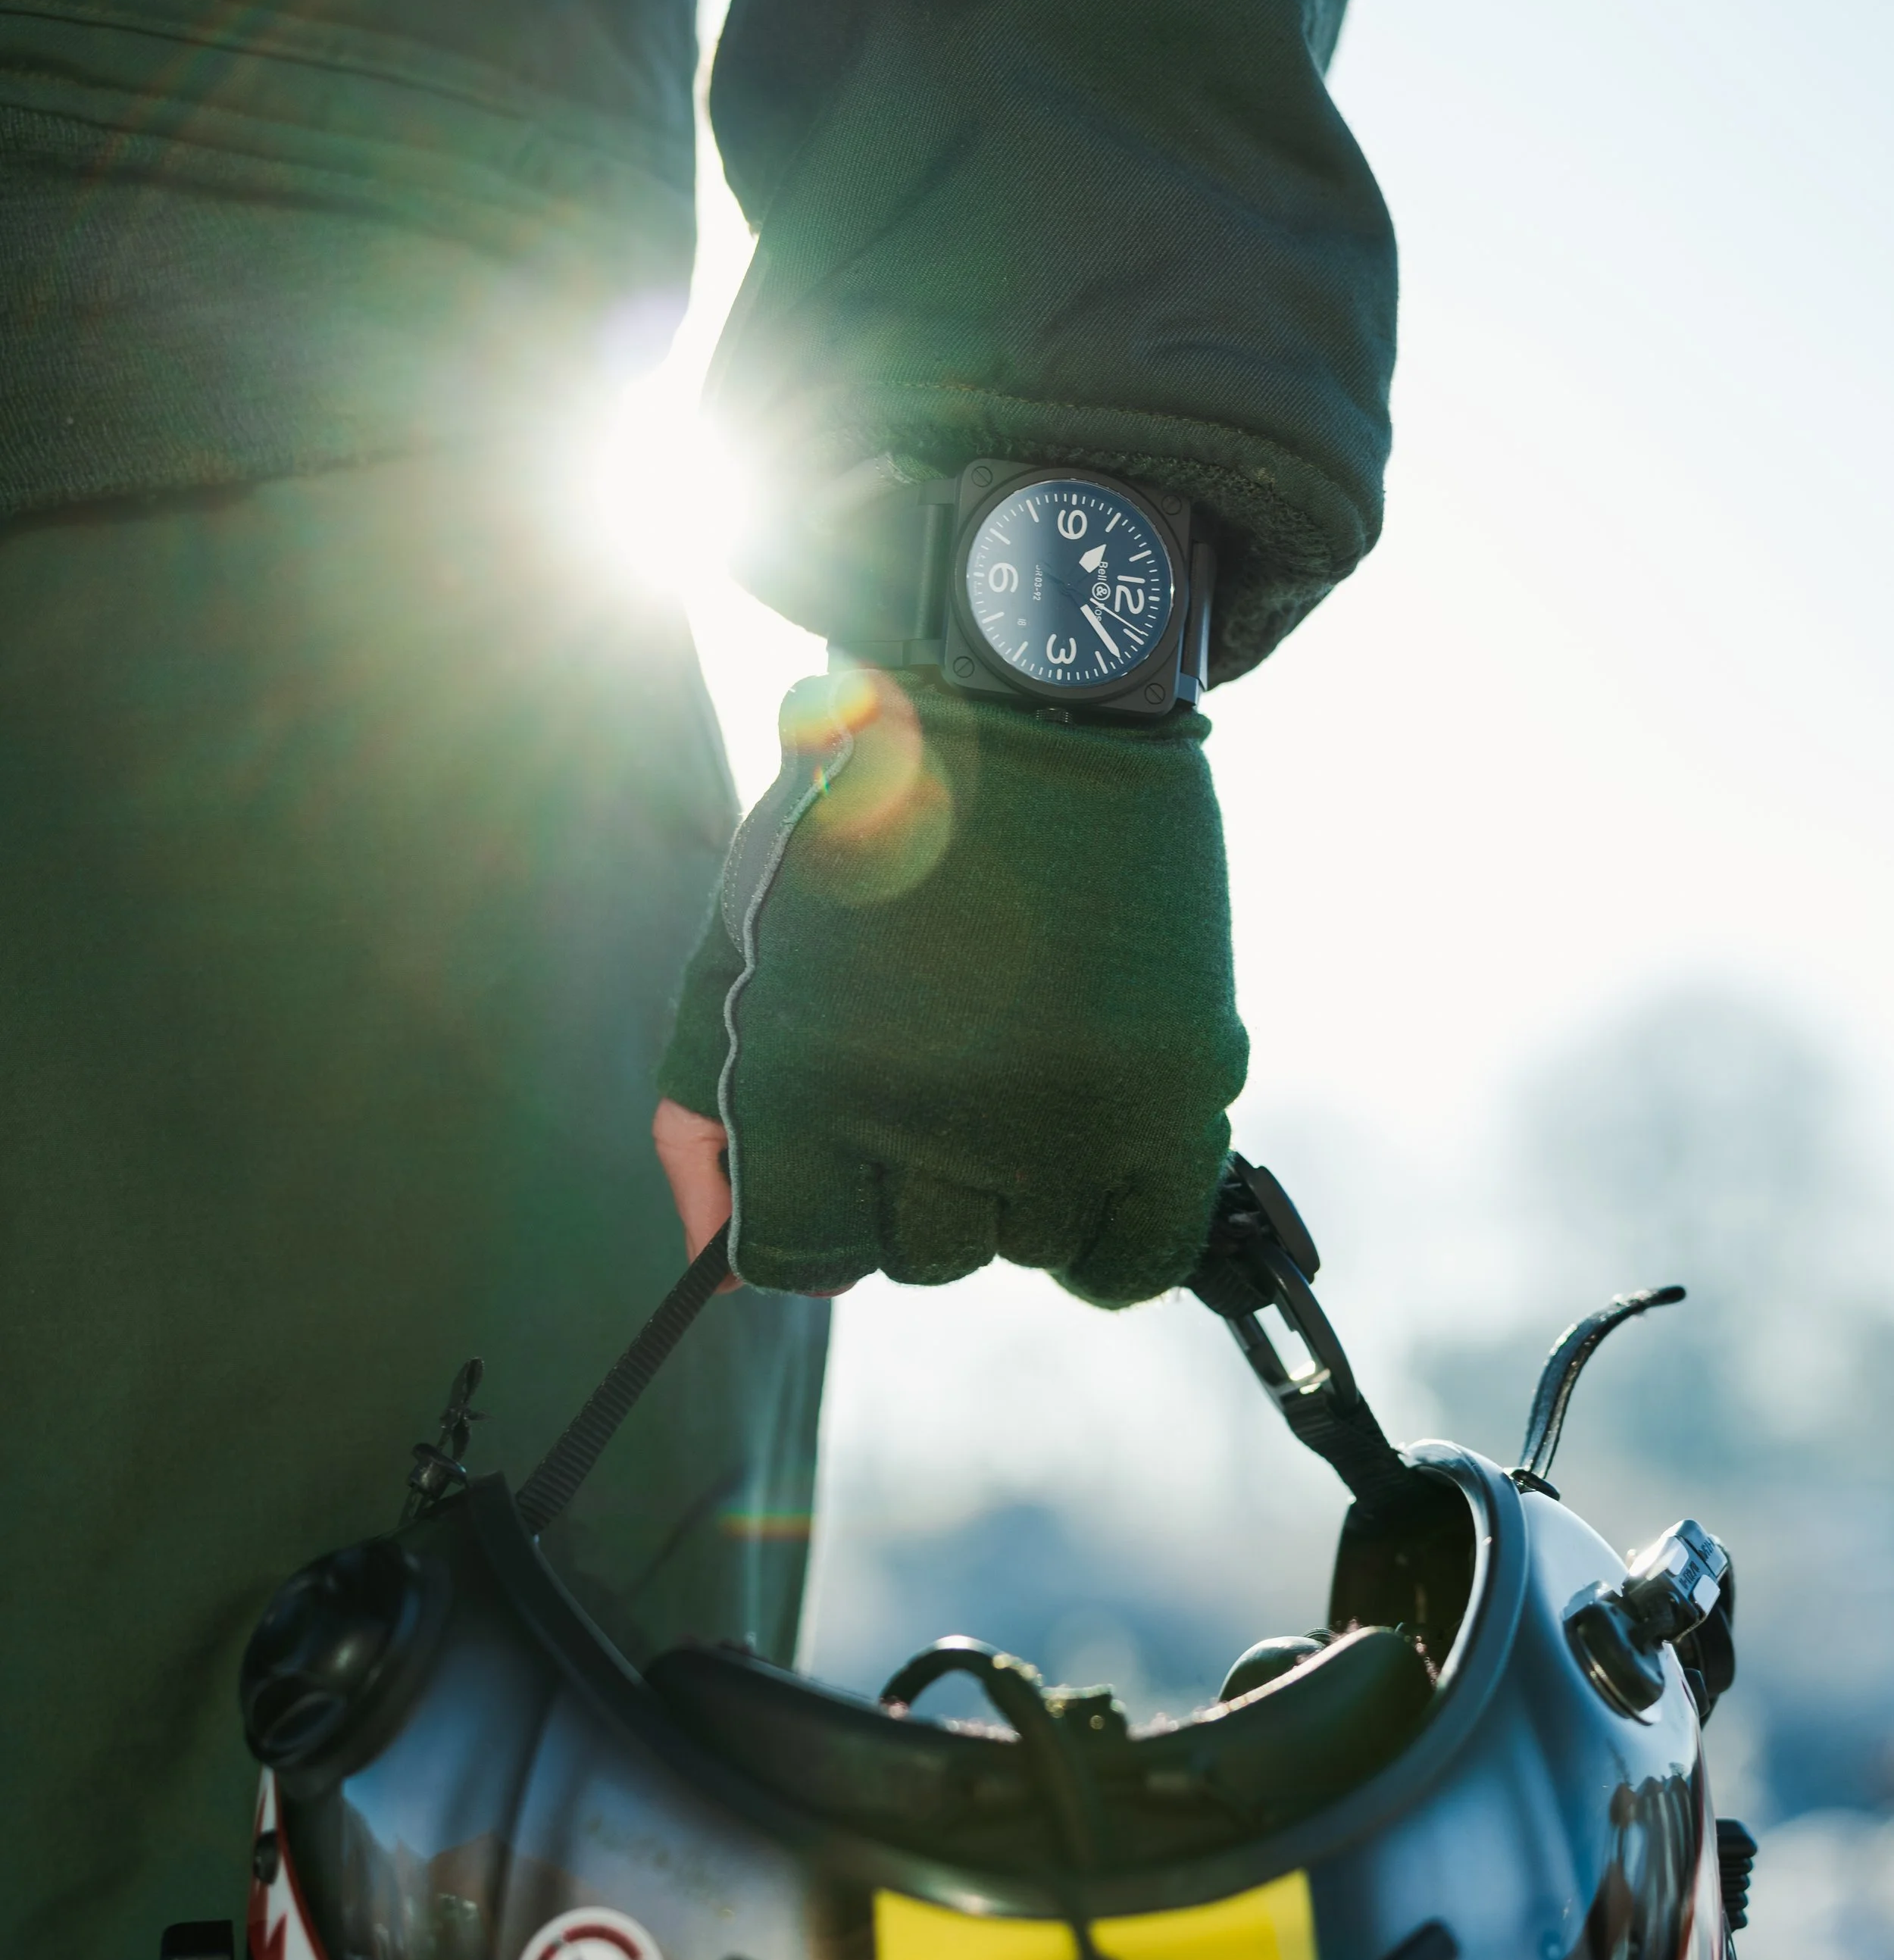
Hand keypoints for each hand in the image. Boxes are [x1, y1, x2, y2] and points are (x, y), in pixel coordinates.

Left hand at [655, 671, 1246, 1302]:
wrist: (1029, 695)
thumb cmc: (861, 819)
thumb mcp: (736, 948)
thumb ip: (703, 1114)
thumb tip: (720, 1263)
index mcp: (807, 1081)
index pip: (801, 1258)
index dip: (820, 1227)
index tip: (845, 1179)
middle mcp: (933, 1118)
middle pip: (922, 1259)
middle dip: (923, 1190)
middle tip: (943, 1083)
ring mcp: (1061, 1115)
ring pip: (1028, 1250)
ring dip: (1021, 1189)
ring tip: (1023, 1072)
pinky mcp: (1170, 1092)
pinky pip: (1136, 1256)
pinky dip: (1112, 1247)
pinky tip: (1093, 1175)